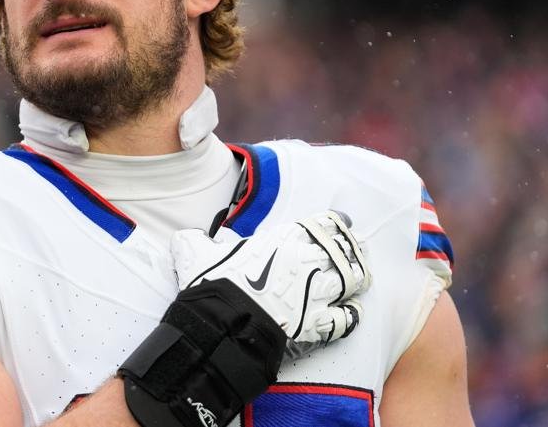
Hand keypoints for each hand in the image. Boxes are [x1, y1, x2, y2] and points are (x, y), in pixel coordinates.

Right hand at [171, 210, 370, 350]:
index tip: (341, 224)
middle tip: (359, 250)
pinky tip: (353, 315)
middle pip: (344, 251)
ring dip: (358, 279)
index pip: (323, 224)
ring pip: (352, 280)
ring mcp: (317, 294)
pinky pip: (345, 319)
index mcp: (285, 239)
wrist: (222, 324)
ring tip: (362, 280)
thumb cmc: (212, 284)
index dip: (334, 224)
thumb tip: (185, 238)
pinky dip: (351, 317)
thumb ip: (196, 243)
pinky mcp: (318, 324)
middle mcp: (308, 262)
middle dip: (353, 250)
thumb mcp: (196, 254)